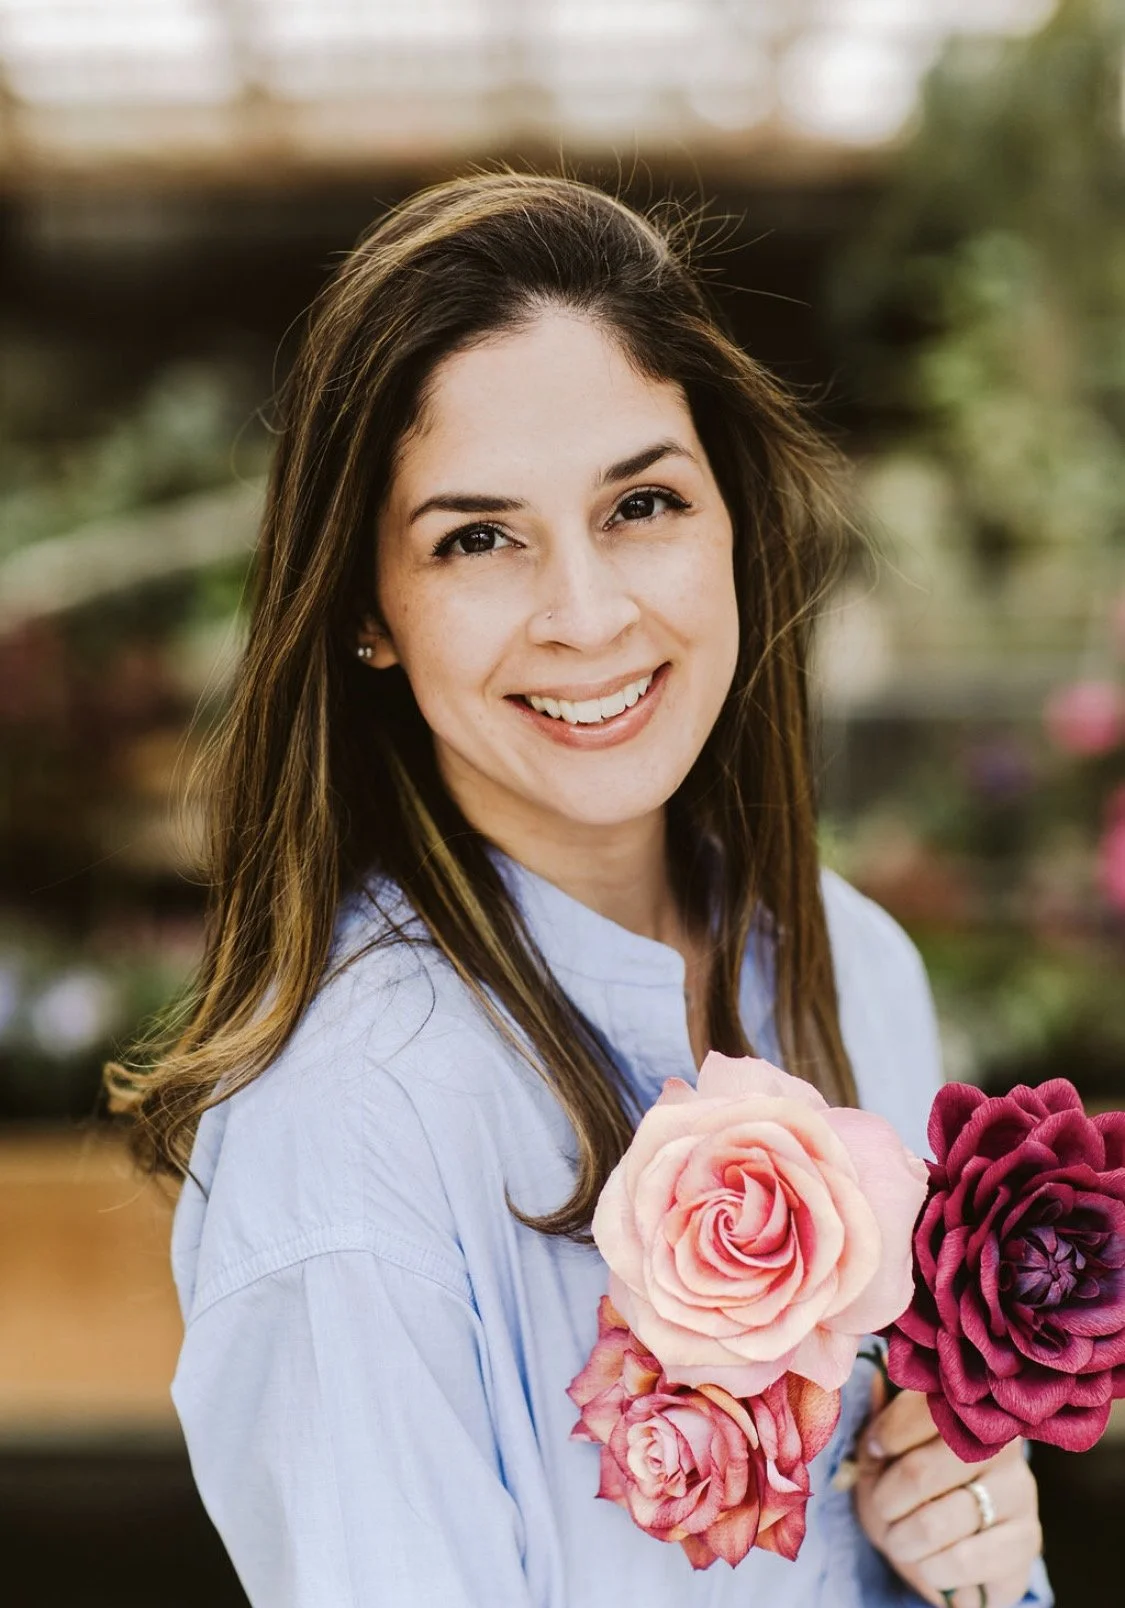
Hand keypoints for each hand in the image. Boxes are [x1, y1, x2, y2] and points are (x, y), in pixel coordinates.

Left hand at [853, 1382, 1041, 1607]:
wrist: (945, 1549)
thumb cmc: (909, 1490)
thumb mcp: (887, 1455)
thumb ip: (881, 1421)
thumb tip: (874, 1379)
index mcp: (969, 1412)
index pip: (926, 1409)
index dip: (889, 1434)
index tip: (874, 1451)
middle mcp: (1005, 1449)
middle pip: (920, 1472)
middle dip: (887, 1499)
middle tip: (883, 1508)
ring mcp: (1021, 1495)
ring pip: (936, 1523)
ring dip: (903, 1540)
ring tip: (899, 1541)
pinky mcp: (1026, 1543)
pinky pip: (965, 1561)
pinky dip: (932, 1569)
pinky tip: (930, 1564)